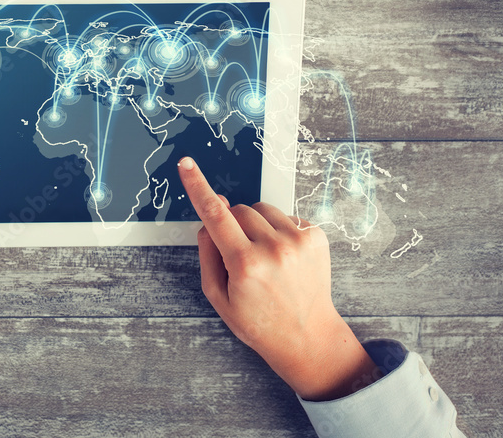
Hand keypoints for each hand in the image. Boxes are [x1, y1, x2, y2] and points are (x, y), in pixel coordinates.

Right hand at [178, 156, 378, 400]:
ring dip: (256, 225)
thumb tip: (210, 216)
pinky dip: (278, 231)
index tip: (186, 164)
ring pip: (261, 209)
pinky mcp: (316, 236)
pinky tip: (283, 258)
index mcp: (245, 265)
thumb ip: (207, 252)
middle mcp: (274, 248)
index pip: (214, 215)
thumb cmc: (258, 321)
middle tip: (239, 254)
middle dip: (232, 224)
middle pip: (238, 210)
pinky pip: (284, 216)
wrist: (307, 337)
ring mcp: (299, 241)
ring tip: (264, 258)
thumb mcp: (218, 295)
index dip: (197, 186)